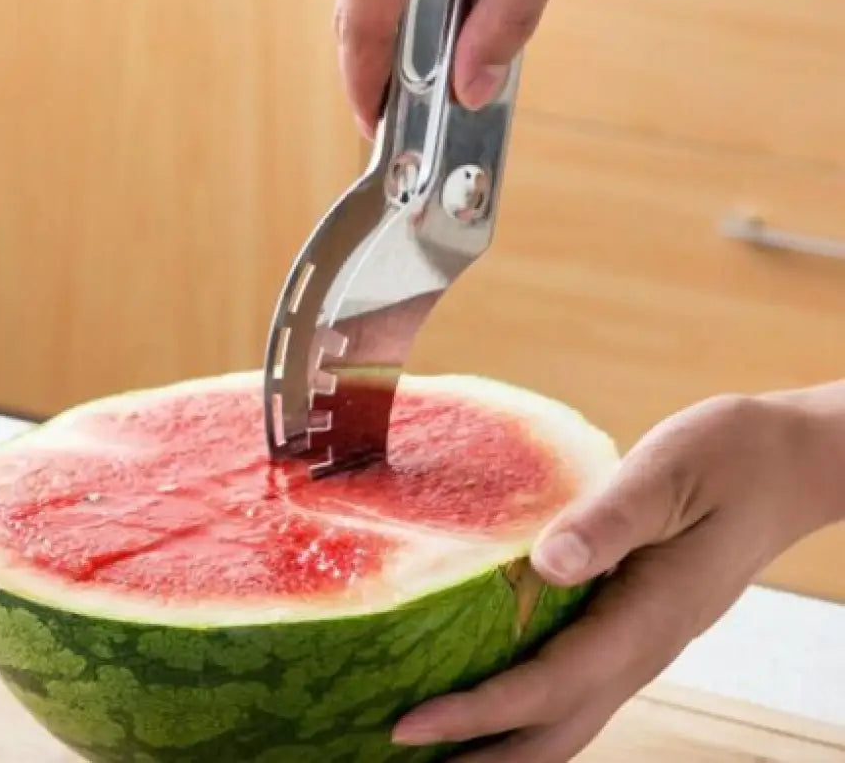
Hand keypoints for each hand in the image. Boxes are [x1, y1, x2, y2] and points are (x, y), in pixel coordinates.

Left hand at [391, 384, 844, 761]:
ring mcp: (643, 642)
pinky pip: (577, 684)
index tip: (409, 726)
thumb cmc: (729, 459)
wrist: (787, 465)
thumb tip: (546, 564)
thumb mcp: (666, 476)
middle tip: (404, 752)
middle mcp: (642, 647)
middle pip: (555, 733)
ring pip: (568, 719)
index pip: (545, 687)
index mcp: (645, 617)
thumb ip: (608, 521)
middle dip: (481, 758)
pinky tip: (493, 687)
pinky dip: (528, 707)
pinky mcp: (638, 624)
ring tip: (438, 746)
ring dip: (503, 743)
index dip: (474, 714)